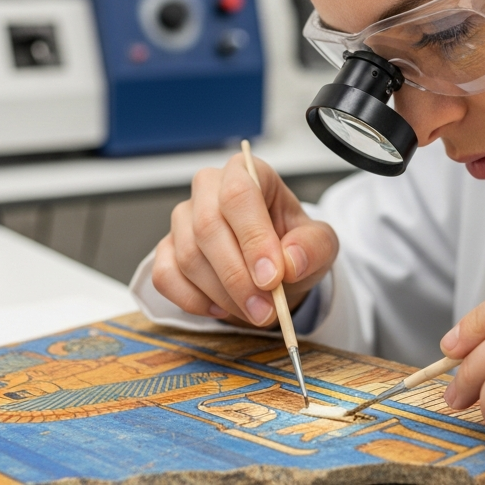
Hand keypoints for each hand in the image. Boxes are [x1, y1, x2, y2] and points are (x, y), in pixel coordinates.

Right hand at [151, 153, 338, 327]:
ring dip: (223, 294)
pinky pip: (165, 276)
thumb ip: (312, 248)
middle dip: (237, 277)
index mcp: (250, 173)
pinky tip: (222, 308)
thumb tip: (290, 262)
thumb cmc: (292, 247)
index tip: (271, 277)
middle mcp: (210, 188)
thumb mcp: (320, 245)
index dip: (253, 237)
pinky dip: (193, 301)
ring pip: (188, 257)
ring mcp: (183, 218)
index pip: (240, 194)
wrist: (273, 270)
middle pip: (208, 226)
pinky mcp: (166, 248)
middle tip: (264, 310)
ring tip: (254, 311)